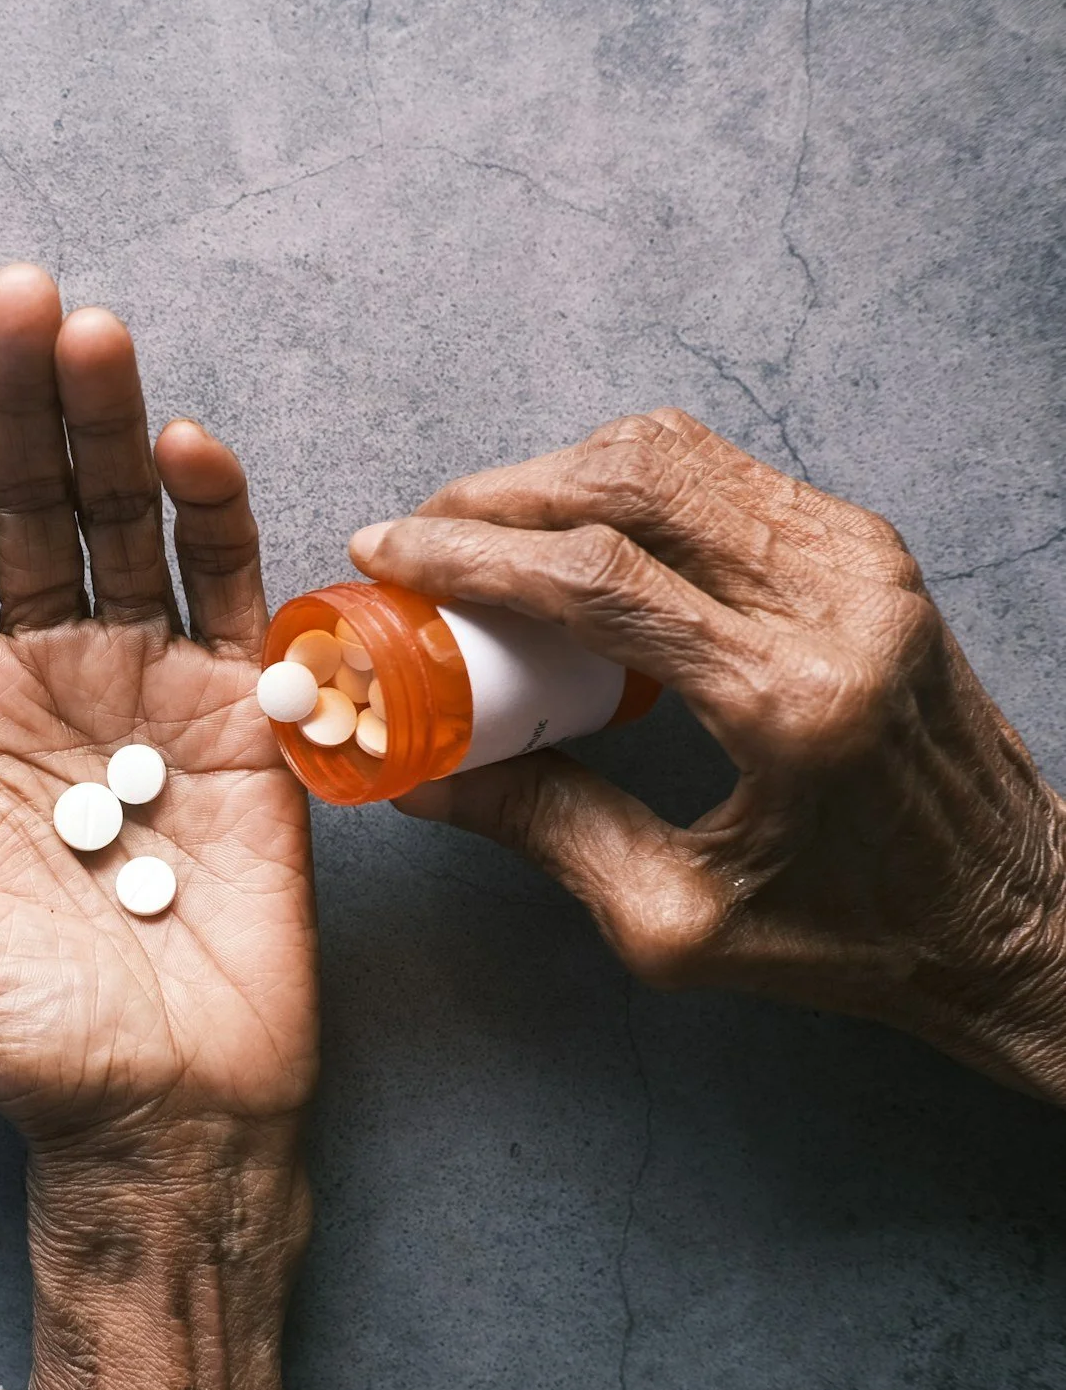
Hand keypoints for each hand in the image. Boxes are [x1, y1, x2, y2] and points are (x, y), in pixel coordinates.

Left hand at [0, 262, 316, 1155]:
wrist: (160, 1114)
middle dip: (17, 392)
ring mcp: (146, 680)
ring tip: (91, 332)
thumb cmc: (12, 1037)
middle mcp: (39, 669)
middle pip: (25, 497)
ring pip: (123, 519)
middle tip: (18, 289)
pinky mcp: (244, 714)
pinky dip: (216, 515)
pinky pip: (228, 589)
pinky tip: (187, 447)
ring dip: (109, 423)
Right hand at [353, 408, 1065, 1100]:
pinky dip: (628, 484)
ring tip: (484, 527)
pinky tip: (575, 534)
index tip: (387, 550)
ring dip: (560, 473)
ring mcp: (864, 564)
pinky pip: (724, 475)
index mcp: (789, 701)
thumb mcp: (677, 920)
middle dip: (500, 493)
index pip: (599, 578)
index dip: (471, 552)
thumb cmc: (858, 934)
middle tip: (419, 532)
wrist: (1014, 916)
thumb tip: (425, 776)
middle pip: (632, 480)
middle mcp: (838, 606)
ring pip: (678, 455)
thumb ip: (546, 828)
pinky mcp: (869, 553)